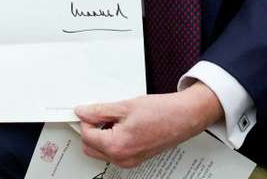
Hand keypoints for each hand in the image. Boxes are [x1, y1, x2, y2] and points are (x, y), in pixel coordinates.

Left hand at [73, 83, 221, 167]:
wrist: (185, 117)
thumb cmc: (162, 112)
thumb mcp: (124, 106)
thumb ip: (99, 111)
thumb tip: (82, 112)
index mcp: (117, 146)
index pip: (86, 135)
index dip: (86, 119)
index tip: (89, 110)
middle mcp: (123, 158)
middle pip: (90, 147)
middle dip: (91, 130)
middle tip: (99, 114)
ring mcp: (130, 161)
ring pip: (101, 151)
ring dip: (101, 136)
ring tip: (114, 118)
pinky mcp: (136, 158)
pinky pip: (115, 152)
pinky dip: (112, 140)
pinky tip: (122, 125)